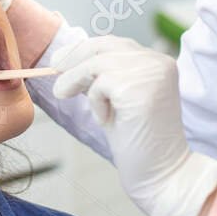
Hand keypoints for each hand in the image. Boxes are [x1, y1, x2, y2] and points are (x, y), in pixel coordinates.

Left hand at [53, 36, 216, 215]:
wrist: (160, 172)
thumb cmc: (139, 141)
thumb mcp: (117, 100)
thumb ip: (102, 77)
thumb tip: (67, 60)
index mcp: (158, 63)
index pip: (114, 43)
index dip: (83, 50)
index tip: (60, 62)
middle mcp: (158, 62)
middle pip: (103, 46)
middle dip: (73, 60)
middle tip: (56, 78)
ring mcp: (150, 73)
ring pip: (97, 63)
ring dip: (80, 83)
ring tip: (83, 106)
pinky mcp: (139, 89)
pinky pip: (99, 85)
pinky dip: (96, 103)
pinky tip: (108, 121)